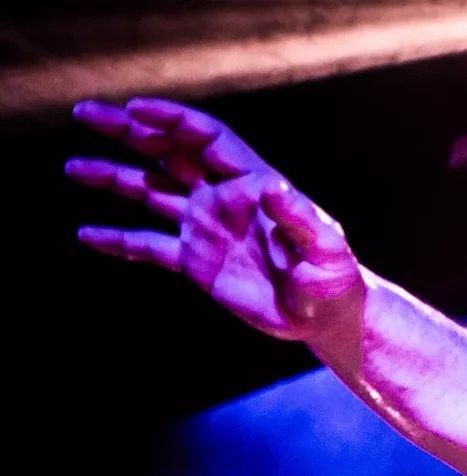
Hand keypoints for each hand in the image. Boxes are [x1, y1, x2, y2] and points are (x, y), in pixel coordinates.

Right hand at [67, 98, 363, 341]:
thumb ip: (300, 217)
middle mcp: (223, 198)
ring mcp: (207, 228)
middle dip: (129, 131)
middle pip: (169, 152)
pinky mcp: (197, 262)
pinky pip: (150, 246)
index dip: (170, 121)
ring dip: (114, 177)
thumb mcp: (326, 247)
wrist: (327, 318)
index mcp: (252, 184)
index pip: (205, 139)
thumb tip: (272, 185)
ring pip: (152, 191)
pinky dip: (119, 241)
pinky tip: (86, 236)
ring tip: (73, 167)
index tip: (133, 110)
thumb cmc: (336, 279)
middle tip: (85, 114)